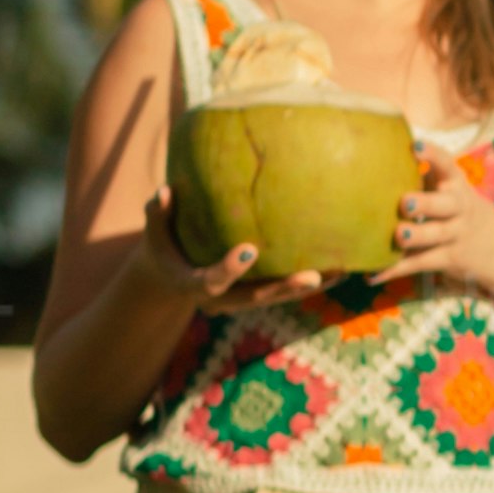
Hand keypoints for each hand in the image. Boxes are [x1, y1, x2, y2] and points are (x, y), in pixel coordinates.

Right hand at [161, 223, 323, 312]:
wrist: (170, 277)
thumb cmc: (163, 247)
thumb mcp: (154, 234)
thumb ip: (157, 215)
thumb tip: (164, 192)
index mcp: (193, 285)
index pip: (212, 281)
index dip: (230, 268)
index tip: (249, 248)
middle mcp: (221, 299)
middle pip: (256, 297)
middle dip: (284, 288)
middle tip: (312, 276)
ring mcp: (240, 300)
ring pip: (277, 297)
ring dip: (307, 288)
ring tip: (339, 273)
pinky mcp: (256, 295)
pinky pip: (285, 291)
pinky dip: (310, 282)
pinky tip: (338, 269)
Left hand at [383, 148, 493, 308]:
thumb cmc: (462, 210)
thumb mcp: (454, 189)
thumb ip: (428, 174)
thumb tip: (383, 154)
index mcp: (457, 185)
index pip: (448, 165)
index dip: (433, 155)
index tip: (416, 146)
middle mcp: (459, 208)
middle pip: (445, 205)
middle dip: (426, 203)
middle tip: (405, 202)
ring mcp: (456, 234)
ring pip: (435, 235)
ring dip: (416, 236)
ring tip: (399, 236)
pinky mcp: (449, 258)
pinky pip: (421, 262)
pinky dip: (397, 269)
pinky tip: (374, 274)